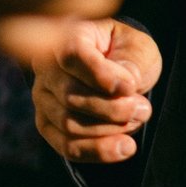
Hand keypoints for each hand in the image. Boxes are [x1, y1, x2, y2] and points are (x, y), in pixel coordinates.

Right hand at [30, 17, 162, 162]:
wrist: (118, 72)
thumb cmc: (126, 53)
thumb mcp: (138, 48)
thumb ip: (130, 63)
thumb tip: (121, 89)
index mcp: (66, 35)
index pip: (72, 56)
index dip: (101, 76)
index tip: (130, 87)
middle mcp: (45, 66)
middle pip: (70, 96)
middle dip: (113, 109)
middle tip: (143, 107)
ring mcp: (42, 96)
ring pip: (69, 124)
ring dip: (110, 129)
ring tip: (136, 119)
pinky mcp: (47, 124)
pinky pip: (67, 146)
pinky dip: (99, 151)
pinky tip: (125, 147)